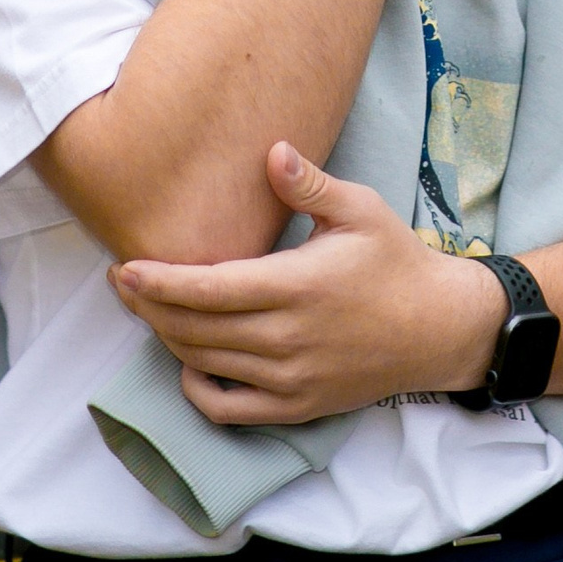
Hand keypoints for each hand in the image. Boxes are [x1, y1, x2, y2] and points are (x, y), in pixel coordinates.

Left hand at [110, 141, 506, 425]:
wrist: (438, 327)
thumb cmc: (395, 261)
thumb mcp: (362, 210)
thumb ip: (310, 185)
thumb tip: (272, 151)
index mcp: (300, 286)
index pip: (210, 289)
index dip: (161, 282)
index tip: (128, 268)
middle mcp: (289, 338)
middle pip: (194, 329)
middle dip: (149, 307)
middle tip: (124, 282)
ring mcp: (291, 378)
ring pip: (204, 364)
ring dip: (167, 338)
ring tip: (149, 310)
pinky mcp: (296, 406)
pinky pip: (227, 410)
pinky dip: (196, 388)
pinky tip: (189, 363)